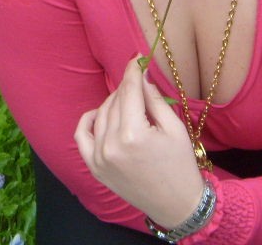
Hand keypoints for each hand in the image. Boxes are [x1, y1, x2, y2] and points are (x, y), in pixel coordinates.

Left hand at [74, 56, 204, 228]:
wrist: (175, 204)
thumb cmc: (180, 165)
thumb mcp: (174, 128)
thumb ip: (154, 99)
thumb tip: (141, 75)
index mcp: (133, 135)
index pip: (130, 91)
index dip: (133, 71)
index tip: (136, 57)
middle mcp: (111, 145)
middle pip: (116, 101)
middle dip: (128, 86)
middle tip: (139, 79)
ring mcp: (99, 157)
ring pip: (101, 113)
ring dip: (114, 101)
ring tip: (129, 100)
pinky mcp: (94, 167)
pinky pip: (81, 135)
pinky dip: (89, 120)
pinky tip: (100, 113)